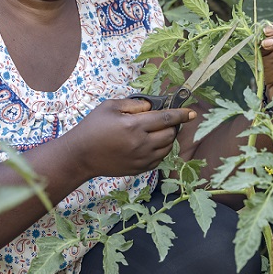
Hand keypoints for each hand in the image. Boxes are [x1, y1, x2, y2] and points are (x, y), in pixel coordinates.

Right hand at [65, 98, 195, 177]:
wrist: (80, 156)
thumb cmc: (93, 127)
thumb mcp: (110, 107)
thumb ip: (134, 104)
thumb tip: (152, 107)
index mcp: (134, 126)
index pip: (166, 119)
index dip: (181, 114)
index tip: (192, 112)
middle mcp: (141, 144)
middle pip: (170, 134)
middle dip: (172, 125)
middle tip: (164, 120)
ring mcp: (141, 159)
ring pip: (166, 148)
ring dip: (167, 138)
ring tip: (156, 132)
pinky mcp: (138, 169)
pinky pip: (158, 160)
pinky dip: (159, 151)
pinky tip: (149, 144)